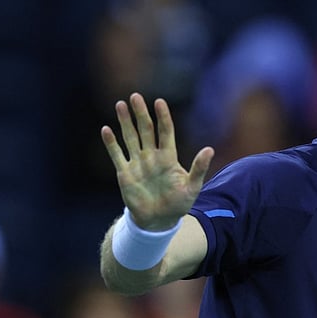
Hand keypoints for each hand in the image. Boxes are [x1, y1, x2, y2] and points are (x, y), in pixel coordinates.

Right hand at [101, 93, 213, 229]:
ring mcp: (138, 164)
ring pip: (130, 138)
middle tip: (135, 96)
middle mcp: (152, 156)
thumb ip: (199, 168)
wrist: (159, 221)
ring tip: (120, 105)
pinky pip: (117, 155)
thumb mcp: (192, 187)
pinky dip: (111, 143)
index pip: (165, 132)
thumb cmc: (179, 204)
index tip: (159, 102)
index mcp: (169, 157)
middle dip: (140, 114)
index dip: (163, 117)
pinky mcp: (125, 174)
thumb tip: (210, 149)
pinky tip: (106, 129)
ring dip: (125, 122)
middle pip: (146, 130)